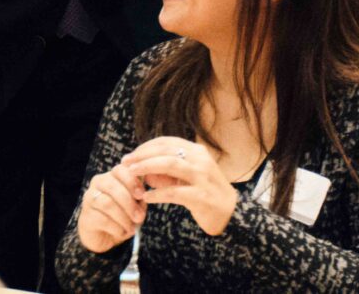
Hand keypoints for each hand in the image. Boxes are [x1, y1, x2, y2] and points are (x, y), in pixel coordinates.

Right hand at [76, 163, 145, 252]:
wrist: (104, 236)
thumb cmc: (122, 217)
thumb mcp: (135, 206)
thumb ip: (139, 198)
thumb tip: (144, 196)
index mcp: (111, 177)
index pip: (120, 170)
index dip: (131, 181)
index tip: (141, 195)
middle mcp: (98, 184)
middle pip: (112, 186)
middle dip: (129, 203)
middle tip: (139, 217)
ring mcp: (89, 199)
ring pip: (107, 203)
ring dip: (123, 218)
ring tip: (131, 228)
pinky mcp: (86, 216)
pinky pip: (102, 219)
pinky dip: (116, 228)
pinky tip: (121, 232)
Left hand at [122, 136, 237, 235]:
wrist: (232, 215)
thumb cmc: (205, 193)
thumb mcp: (185, 178)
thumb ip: (165, 173)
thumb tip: (143, 172)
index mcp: (197, 152)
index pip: (166, 142)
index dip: (146, 147)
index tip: (131, 155)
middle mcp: (201, 160)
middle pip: (165, 151)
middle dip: (142, 155)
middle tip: (126, 162)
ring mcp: (203, 178)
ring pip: (169, 164)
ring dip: (147, 167)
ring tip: (132, 174)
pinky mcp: (203, 197)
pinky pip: (175, 192)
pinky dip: (158, 193)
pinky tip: (147, 197)